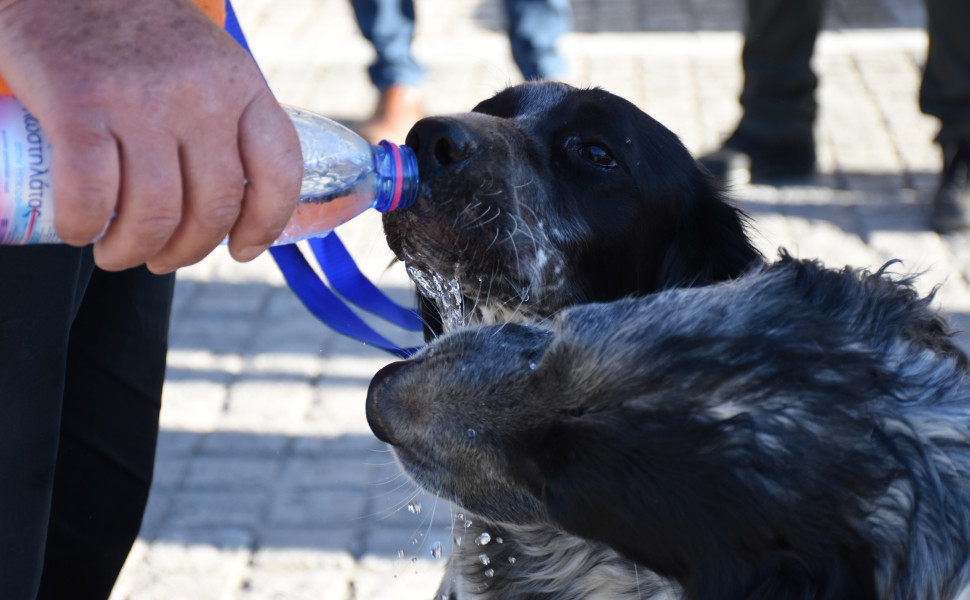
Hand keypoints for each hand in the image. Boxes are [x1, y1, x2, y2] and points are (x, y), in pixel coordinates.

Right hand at [0, 0, 302, 271]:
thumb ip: (229, 117)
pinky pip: (90, 194)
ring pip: (155, 212)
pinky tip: (78, 232)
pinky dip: (84, 227)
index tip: (242, 251)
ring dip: (135, 251)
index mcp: (241, 85)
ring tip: (117, 254)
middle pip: (213, 207)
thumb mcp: (208, 64)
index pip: (278, 171)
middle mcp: (200, 94)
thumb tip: (239, 203)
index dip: (265, 225)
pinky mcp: (77, 105)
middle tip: (162, 258)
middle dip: (188, 251)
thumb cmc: (140, 33)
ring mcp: (139, 100)